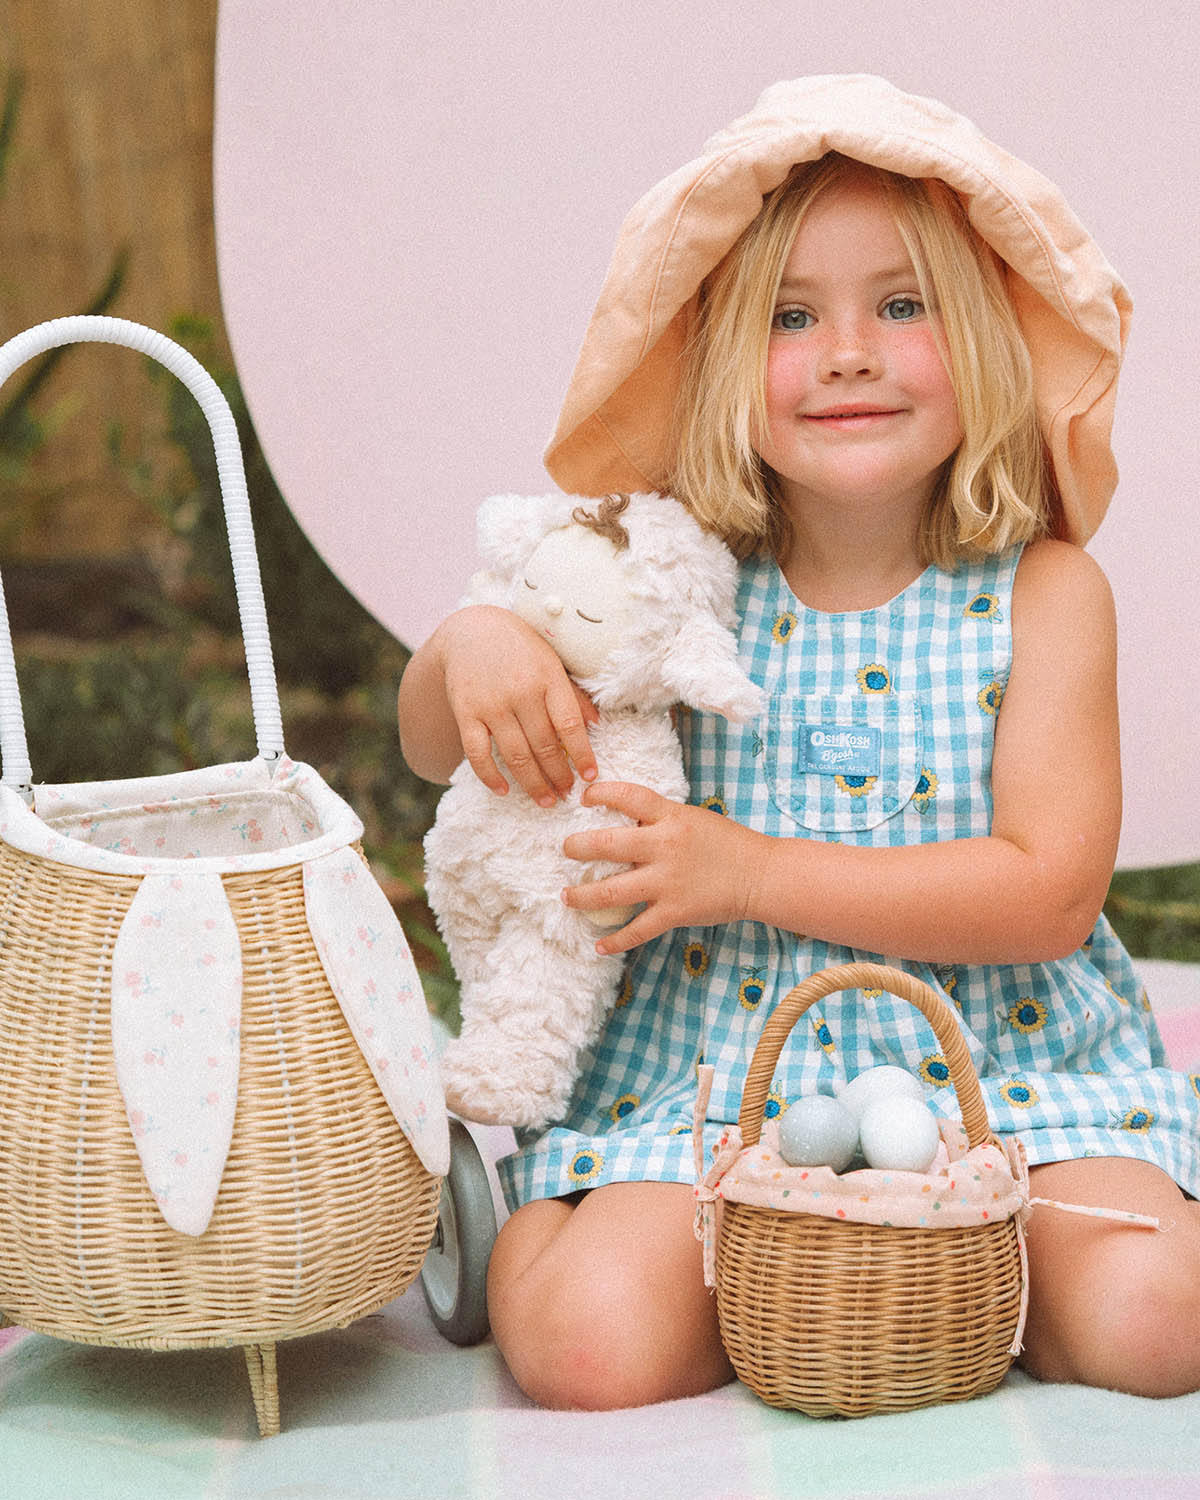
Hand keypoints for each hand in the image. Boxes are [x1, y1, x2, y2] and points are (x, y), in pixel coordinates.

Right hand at [439, 606, 597, 803]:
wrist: (470, 630)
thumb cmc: (519, 648)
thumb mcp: (552, 661)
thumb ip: (572, 693)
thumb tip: (597, 725)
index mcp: (548, 677)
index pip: (570, 725)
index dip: (583, 755)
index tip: (591, 776)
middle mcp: (520, 692)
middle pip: (545, 746)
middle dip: (558, 776)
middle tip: (567, 794)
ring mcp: (491, 704)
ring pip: (516, 755)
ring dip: (533, 784)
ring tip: (545, 801)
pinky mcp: (466, 713)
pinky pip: (478, 753)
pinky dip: (490, 776)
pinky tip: (504, 790)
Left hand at [561, 782, 761, 954]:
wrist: (761, 875)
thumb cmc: (727, 843)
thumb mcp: (692, 818)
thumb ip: (659, 820)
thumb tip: (623, 822)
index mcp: (671, 817)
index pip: (629, 796)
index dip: (601, 793)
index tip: (585, 797)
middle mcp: (665, 847)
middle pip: (607, 845)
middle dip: (577, 847)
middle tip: (566, 850)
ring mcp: (667, 882)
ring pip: (612, 892)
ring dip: (582, 896)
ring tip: (567, 896)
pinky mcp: (674, 912)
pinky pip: (637, 929)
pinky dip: (615, 941)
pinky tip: (598, 945)